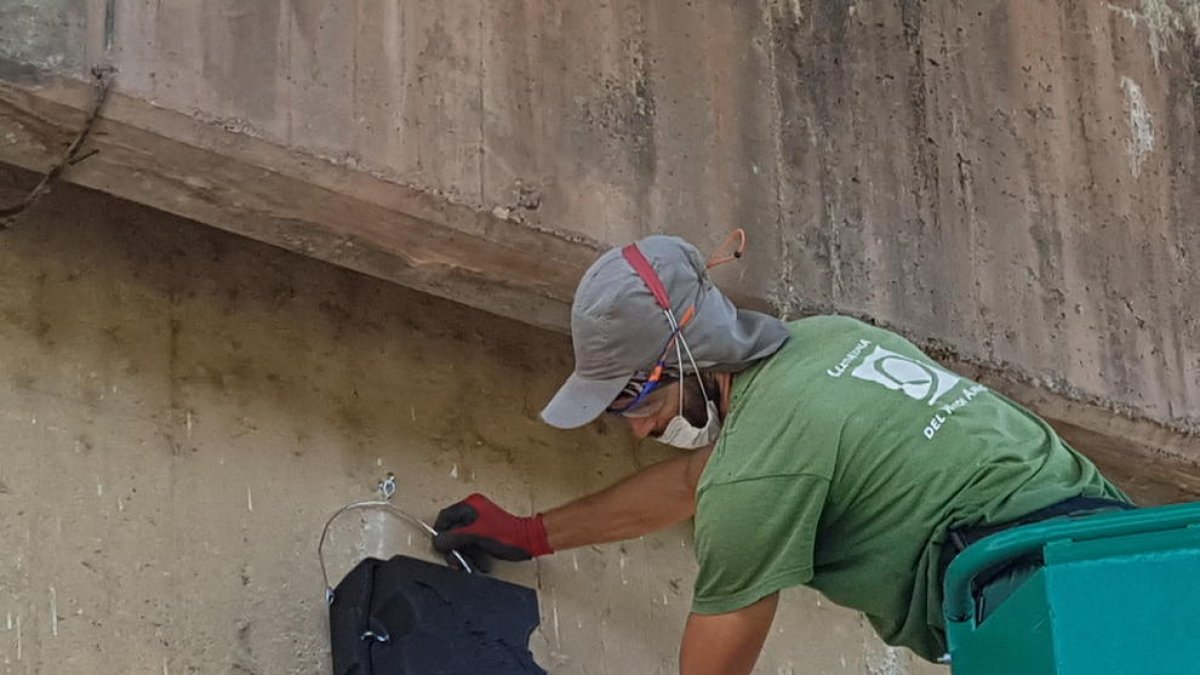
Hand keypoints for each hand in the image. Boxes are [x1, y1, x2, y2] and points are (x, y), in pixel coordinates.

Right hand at [432, 494, 552, 570]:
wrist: (528, 541)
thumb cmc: (507, 535)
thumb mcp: (476, 536)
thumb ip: (454, 538)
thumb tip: (437, 541)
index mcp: (470, 506)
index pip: (445, 517)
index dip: (441, 533)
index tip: (442, 547)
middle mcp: (473, 511)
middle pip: (452, 529)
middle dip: (453, 547)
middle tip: (455, 560)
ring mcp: (479, 522)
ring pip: (461, 539)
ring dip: (462, 553)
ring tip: (466, 564)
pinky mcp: (484, 532)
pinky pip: (471, 543)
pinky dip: (471, 553)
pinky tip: (476, 562)